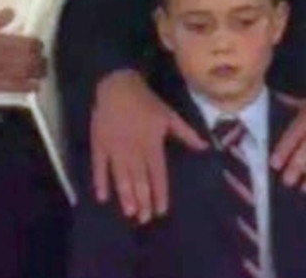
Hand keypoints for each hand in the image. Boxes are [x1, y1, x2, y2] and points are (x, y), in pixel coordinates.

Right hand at [0, 8, 45, 91]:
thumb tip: (13, 12)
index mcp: (2, 41)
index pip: (28, 44)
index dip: (37, 45)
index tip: (39, 44)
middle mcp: (4, 59)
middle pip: (30, 61)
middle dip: (40, 60)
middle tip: (44, 59)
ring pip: (25, 75)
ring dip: (37, 74)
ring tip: (43, 72)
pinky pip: (12, 88)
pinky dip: (25, 87)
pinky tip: (34, 87)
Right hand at [91, 70, 208, 222]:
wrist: (117, 85)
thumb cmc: (145, 101)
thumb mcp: (169, 115)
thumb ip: (186, 133)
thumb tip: (205, 147)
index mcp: (152, 144)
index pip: (157, 174)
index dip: (159, 193)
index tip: (161, 211)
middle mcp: (134, 150)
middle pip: (139, 180)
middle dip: (143, 200)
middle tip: (144, 219)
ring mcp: (115, 148)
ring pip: (121, 177)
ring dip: (125, 195)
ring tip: (129, 212)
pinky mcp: (100, 144)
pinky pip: (99, 167)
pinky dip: (100, 182)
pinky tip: (102, 197)